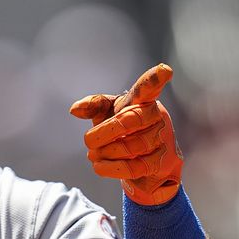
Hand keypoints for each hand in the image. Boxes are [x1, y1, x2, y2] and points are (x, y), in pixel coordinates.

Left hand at [69, 64, 182, 204]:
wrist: (144, 164)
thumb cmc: (123, 131)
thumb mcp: (107, 114)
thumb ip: (93, 106)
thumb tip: (74, 109)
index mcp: (142, 101)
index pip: (147, 88)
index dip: (154, 79)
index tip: (164, 70)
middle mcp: (156, 116)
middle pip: (130, 120)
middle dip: (104, 132)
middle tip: (88, 141)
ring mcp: (163, 138)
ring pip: (132, 146)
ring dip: (106, 152)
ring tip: (94, 155)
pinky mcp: (163, 161)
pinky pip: (136, 166)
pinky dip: (112, 168)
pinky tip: (99, 166)